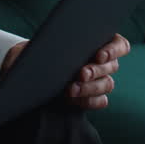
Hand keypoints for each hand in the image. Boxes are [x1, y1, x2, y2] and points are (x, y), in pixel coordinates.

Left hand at [0, 33, 129, 110]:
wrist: (25, 76)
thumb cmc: (32, 55)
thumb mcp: (34, 44)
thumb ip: (45, 42)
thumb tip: (50, 45)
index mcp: (95, 41)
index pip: (119, 44)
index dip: (113, 50)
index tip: (99, 55)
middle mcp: (102, 62)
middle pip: (112, 66)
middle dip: (96, 70)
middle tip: (81, 73)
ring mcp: (99, 81)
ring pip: (107, 84)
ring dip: (91, 87)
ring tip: (71, 89)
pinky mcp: (91, 98)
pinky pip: (100, 101)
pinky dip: (88, 100)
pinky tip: (74, 99)